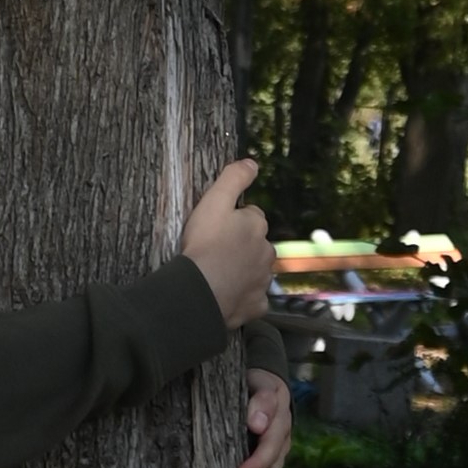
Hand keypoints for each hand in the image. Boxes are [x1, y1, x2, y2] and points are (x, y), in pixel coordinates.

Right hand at [180, 159, 275, 328]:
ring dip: (243, 270)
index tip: (218, 226)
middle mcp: (267, 253)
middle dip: (242, 245)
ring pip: (256, 270)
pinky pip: (253, 298)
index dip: (235, 219)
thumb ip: (234, 178)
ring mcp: (263, 281)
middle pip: (256, 244)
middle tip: (216, 250)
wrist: (200, 290)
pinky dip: (243, 296)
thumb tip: (253, 163)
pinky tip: (228, 295)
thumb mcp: (214, 201)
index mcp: (257, 226)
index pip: (252, 216)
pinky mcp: (256, 305)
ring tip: (219, 273)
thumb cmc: (205, 243)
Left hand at [238, 367, 290, 467]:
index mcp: (279, 421)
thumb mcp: (259, 384)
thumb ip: (260, 401)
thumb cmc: (255, 384)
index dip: (257, 461)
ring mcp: (277, 456)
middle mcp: (281, 442)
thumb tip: (256, 424)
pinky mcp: (270, 467)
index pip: (269, 444)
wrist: (264, 385)